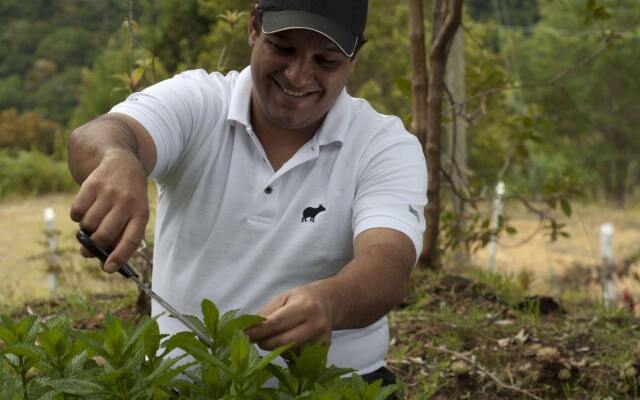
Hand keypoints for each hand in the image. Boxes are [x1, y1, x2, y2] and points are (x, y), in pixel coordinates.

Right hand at [69, 149, 148, 272]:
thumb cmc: (129, 199)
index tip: (108, 269)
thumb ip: (122, 236)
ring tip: (92, 224)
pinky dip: (77, 216)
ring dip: (86, 230)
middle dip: (93, 248)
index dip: (119, 257)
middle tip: (87, 252)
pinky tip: (86, 210)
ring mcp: (109, 192)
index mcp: (141, 213)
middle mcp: (126, 202)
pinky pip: (76, 211)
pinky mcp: (92, 184)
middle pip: (104, 235)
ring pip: (88, 224)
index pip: (131, 240)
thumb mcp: (135, 213)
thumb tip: (103, 261)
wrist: (122, 164)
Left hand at [245, 285, 333, 350]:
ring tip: (276, 335)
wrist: (327, 303)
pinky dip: (287, 352)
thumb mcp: (282, 298)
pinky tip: (289, 341)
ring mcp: (321, 340)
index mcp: (305, 307)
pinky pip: (297, 358)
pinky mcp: (322, 351)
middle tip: (254, 338)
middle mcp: (316, 325)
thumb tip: (249, 329)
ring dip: (276, 348)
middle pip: (282, 342)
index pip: (277, 323)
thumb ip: (266, 313)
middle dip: (264, 342)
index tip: (243, 334)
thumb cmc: (301, 299)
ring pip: (288, 352)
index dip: (258, 331)